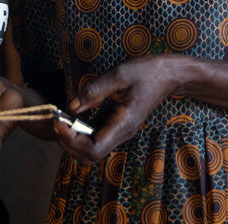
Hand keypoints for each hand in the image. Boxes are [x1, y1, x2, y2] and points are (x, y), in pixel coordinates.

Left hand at [55, 55, 189, 162]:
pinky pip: (96, 137)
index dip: (72, 141)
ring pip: (92, 150)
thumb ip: (93, 91)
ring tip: (63, 119)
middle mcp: (122, 133)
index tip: (60, 122)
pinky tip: (73, 116)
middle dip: (69, 143)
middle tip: (58, 121)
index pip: (93, 150)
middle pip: (90, 156)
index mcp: (124, 124)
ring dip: (73, 140)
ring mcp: (120, 130)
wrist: (169, 74)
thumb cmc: (147, 72)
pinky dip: (81, 131)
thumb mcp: (119, 74)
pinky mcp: (117, 124)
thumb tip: (71, 107)